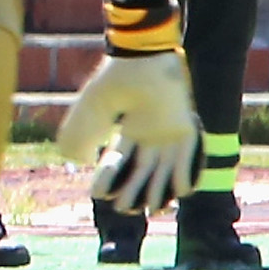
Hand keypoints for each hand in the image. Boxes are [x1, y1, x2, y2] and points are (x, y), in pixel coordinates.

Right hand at [55, 50, 197, 213]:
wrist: (142, 58)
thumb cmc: (115, 82)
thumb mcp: (90, 112)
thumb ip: (78, 136)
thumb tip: (80, 161)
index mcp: (126, 129)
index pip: (117, 160)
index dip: (108, 178)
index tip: (98, 194)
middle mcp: (147, 133)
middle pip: (142, 170)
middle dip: (133, 191)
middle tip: (124, 210)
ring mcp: (167, 131)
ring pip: (164, 169)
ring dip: (160, 190)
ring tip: (153, 210)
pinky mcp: (185, 126)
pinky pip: (190, 156)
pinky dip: (187, 174)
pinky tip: (183, 191)